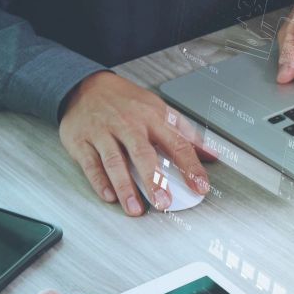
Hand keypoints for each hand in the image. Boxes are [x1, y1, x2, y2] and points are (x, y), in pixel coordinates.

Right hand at [59, 71, 213, 215]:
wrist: (84, 86)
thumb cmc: (127, 102)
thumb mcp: (160, 109)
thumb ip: (186, 134)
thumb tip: (212, 154)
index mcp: (152, 117)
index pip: (177, 143)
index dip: (190, 166)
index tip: (200, 186)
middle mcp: (128, 124)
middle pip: (143, 154)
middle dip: (154, 180)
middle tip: (163, 202)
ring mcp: (103, 132)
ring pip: (114, 161)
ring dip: (125, 187)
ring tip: (135, 208)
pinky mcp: (81, 140)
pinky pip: (90, 163)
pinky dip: (99, 181)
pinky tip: (109, 196)